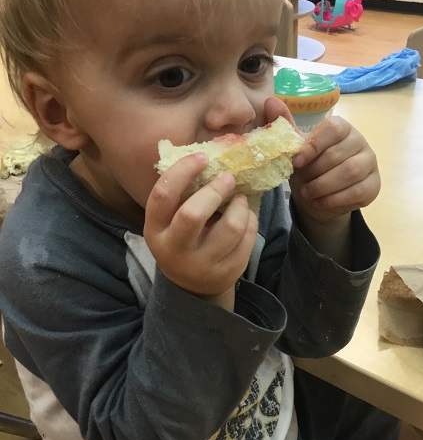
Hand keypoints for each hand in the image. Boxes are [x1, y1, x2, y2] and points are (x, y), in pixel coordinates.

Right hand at [144, 153, 257, 298]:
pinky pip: (247, 239)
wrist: (191, 284)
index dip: (183, 171)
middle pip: (193, 214)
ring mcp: (201, 265)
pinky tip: (245, 217)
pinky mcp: (226, 273)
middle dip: (215, 190)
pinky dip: (251, 221)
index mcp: (155, 230)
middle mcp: (174, 250)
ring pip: (230, 228)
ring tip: (240, 199)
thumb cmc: (181, 238)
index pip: (163, 195)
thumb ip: (182, 194)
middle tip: (228, 177)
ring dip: (240, 206)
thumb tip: (207, 155)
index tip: (203, 157)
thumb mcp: (170, 221)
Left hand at [290, 116, 379, 225]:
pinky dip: (333, 199)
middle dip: (314, 172)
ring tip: (307, 193)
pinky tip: (320, 202)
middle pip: (338, 154)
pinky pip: (357, 191)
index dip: (313, 146)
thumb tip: (271, 102)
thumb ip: (285, 127)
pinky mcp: (373, 185)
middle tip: (301, 183)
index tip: (296, 162)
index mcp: (341, 128)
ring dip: (323, 186)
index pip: (333, 129)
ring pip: (349, 172)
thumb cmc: (309, 167)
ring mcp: (369, 163)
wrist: (321, 196)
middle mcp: (359, 142)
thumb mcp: (295, 149)